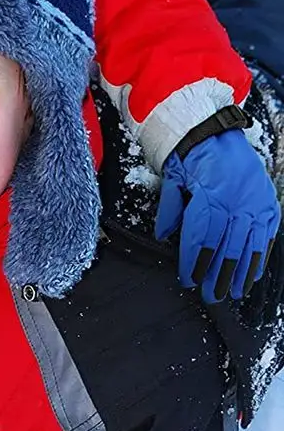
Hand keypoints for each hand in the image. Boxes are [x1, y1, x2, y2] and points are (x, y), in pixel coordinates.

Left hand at [156, 129, 279, 301]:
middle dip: (218, 274)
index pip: (202, 236)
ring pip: (249, 243)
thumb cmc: (193, 158)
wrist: (217, 133)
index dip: (195, 262)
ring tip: (233, 293)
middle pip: (227, 245)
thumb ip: (170, 210)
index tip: (188, 280)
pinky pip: (265, 234)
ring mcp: (255, 201)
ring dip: (240, 272)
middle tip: (210, 296)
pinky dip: (259, 256)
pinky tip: (253, 274)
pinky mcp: (267, 202)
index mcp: (211, 194)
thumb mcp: (174, 180)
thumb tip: (163, 236)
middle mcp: (237, 199)